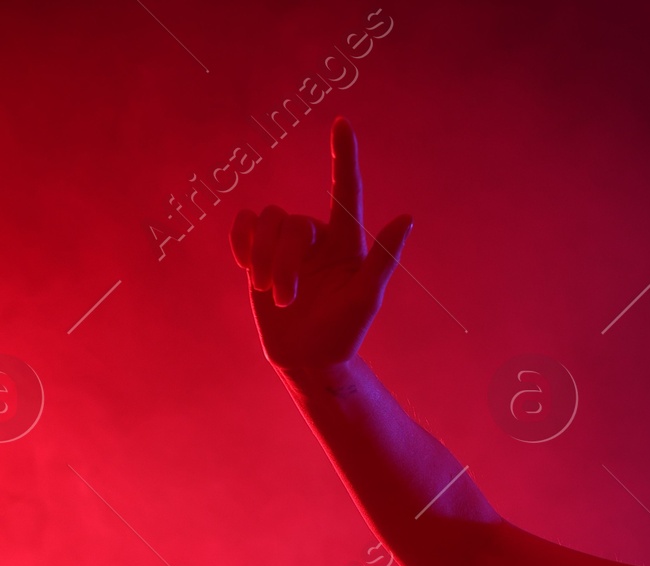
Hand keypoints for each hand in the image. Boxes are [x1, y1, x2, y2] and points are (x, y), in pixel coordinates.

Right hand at [230, 117, 410, 381]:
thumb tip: (408, 217)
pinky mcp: (260, 252)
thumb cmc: (342, 333)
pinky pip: (244, 224)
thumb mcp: (366, 298)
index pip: (345, 190)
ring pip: (267, 223)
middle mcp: (317, 236)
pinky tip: (245, 266)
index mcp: (346, 241)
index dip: (343, 156)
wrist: (307, 359)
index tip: (342, 123)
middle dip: (284, 261)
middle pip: (292, 222)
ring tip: (273, 297)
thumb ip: (384, 257)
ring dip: (264, 262)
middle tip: (287, 300)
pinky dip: (241, 242)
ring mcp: (287, 243)